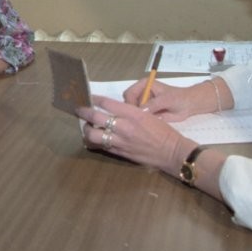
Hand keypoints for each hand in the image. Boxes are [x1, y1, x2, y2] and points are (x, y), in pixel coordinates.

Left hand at [76, 95, 192, 173]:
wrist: (172, 152)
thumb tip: (115, 109)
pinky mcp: (121, 153)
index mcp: (133, 114)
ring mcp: (120, 141)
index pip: (107, 103)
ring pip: (94, 135)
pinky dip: (96, 142)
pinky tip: (95, 139)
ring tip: (87, 127)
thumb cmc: (163, 131)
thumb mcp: (148, 115)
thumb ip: (130, 112)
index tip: (89, 97)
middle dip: (84, 112)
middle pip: (95, 117)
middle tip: (79, 110)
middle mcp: (124, 127)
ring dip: (87, 130)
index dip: (94, 99)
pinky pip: (102, 146)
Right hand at [122, 78, 219, 121]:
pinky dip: (141, 122)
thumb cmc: (179, 98)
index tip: (135, 114)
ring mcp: (143, 103)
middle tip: (140, 120)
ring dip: (136, 118)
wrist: (190, 105)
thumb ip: (152, 104)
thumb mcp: (166, 100)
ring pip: (132, 112)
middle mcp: (141, 93)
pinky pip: (139, 118)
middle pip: (128, 103)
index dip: (130, 104)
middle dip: (132, 112)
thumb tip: (140, 112)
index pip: (129, 94)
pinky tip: (147, 126)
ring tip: (145, 123)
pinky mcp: (147, 112)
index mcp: (143, 85)